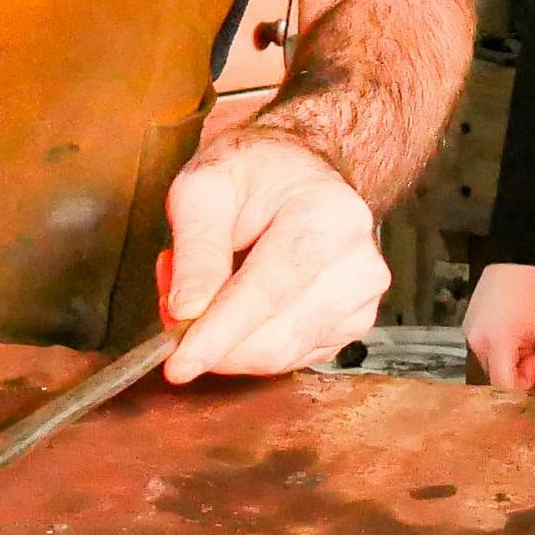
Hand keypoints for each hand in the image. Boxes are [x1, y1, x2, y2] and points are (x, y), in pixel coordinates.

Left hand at [155, 126, 390, 380]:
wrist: (294, 170)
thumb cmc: (253, 173)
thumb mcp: (204, 186)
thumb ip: (196, 248)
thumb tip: (187, 310)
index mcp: (329, 215)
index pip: (269, 292)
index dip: (219, 334)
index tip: (179, 364)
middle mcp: (357, 261)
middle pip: (276, 337)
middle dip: (212, 337)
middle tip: (173, 301)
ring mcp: (361, 298)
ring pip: (280, 356)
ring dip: (227, 341)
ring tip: (204, 291)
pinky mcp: (352, 325)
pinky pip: (290, 359)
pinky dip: (249, 345)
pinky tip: (236, 306)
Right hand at [461, 263, 534, 390]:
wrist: (519, 256)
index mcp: (497, 344)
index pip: (504, 387)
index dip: (524, 387)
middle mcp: (476, 343)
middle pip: (497, 376)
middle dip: (519, 371)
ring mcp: (469, 333)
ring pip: (492, 362)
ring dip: (510, 359)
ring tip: (525, 334)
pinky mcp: (469, 325)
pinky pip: (486, 348)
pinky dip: (501, 346)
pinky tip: (513, 327)